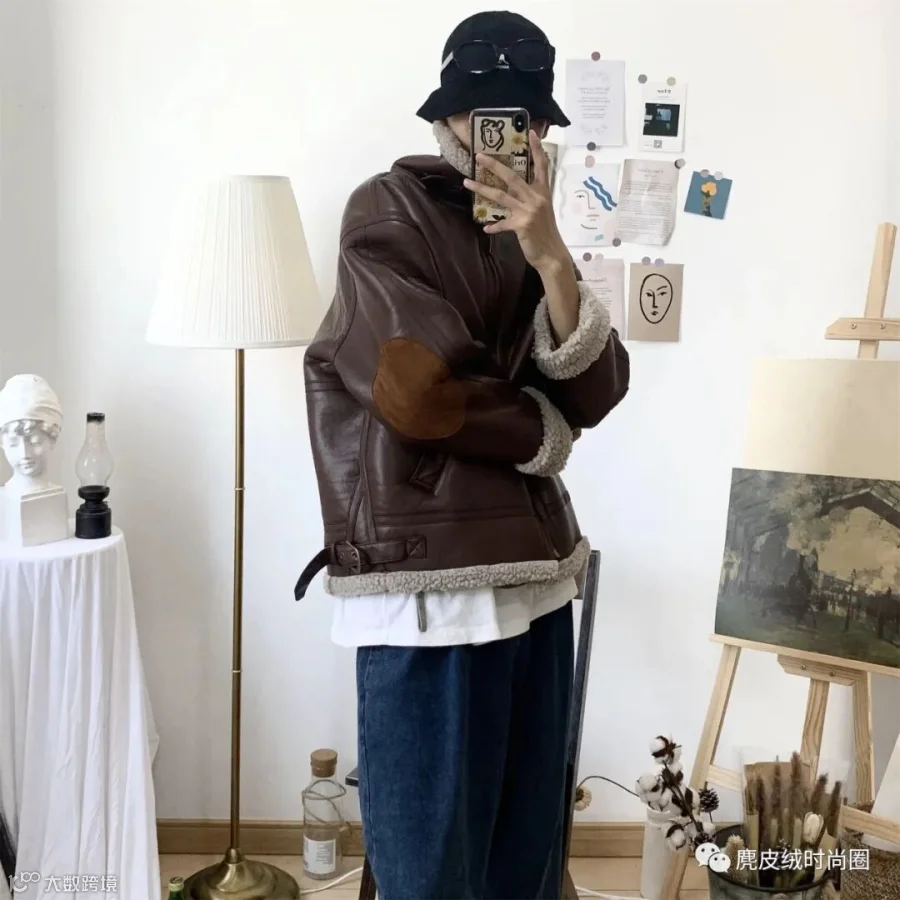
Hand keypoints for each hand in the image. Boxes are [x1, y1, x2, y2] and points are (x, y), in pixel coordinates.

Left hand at [463, 130, 568, 272]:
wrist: (552, 254)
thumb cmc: (546, 233)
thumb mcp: (543, 211)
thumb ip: (530, 199)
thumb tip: (515, 191)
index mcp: (543, 192)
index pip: (541, 166)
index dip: (537, 149)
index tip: (531, 133)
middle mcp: (536, 198)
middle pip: (513, 177)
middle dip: (495, 165)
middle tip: (480, 156)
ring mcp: (529, 211)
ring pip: (501, 196)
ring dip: (482, 189)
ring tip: (467, 183)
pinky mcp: (522, 226)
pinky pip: (502, 224)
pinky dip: (494, 226)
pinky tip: (486, 228)